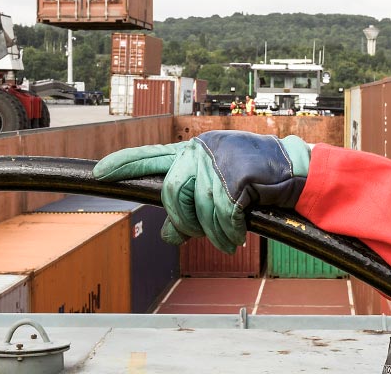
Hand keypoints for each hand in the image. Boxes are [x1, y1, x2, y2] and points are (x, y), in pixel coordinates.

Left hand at [93, 131, 310, 253]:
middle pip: (171, 193)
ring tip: (227, 238)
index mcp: (190, 152)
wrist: (292, 171)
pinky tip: (238, 232)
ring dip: (212, 233)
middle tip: (200, 234)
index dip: (123, 164)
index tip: (99, 173)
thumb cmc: (253, 180)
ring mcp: (217, 162)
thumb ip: (188, 206)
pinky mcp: (236, 176)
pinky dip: (229, 231)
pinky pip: (222, 216)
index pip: (150, 156)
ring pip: (198, 209)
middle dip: (185, 221)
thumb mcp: (216, 189)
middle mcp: (199, 152)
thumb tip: (168, 235)